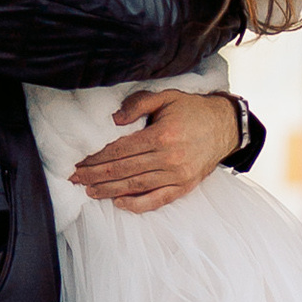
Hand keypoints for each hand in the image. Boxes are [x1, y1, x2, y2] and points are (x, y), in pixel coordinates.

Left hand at [71, 88, 240, 213]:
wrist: (225, 126)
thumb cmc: (192, 110)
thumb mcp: (166, 97)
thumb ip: (138, 104)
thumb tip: (114, 119)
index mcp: (162, 135)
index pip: (120, 150)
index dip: (97, 156)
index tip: (80, 160)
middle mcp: (169, 158)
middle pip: (124, 170)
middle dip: (96, 175)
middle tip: (75, 177)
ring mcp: (178, 175)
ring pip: (137, 186)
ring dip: (110, 190)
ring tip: (90, 191)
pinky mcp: (184, 187)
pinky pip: (158, 200)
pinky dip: (137, 204)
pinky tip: (119, 203)